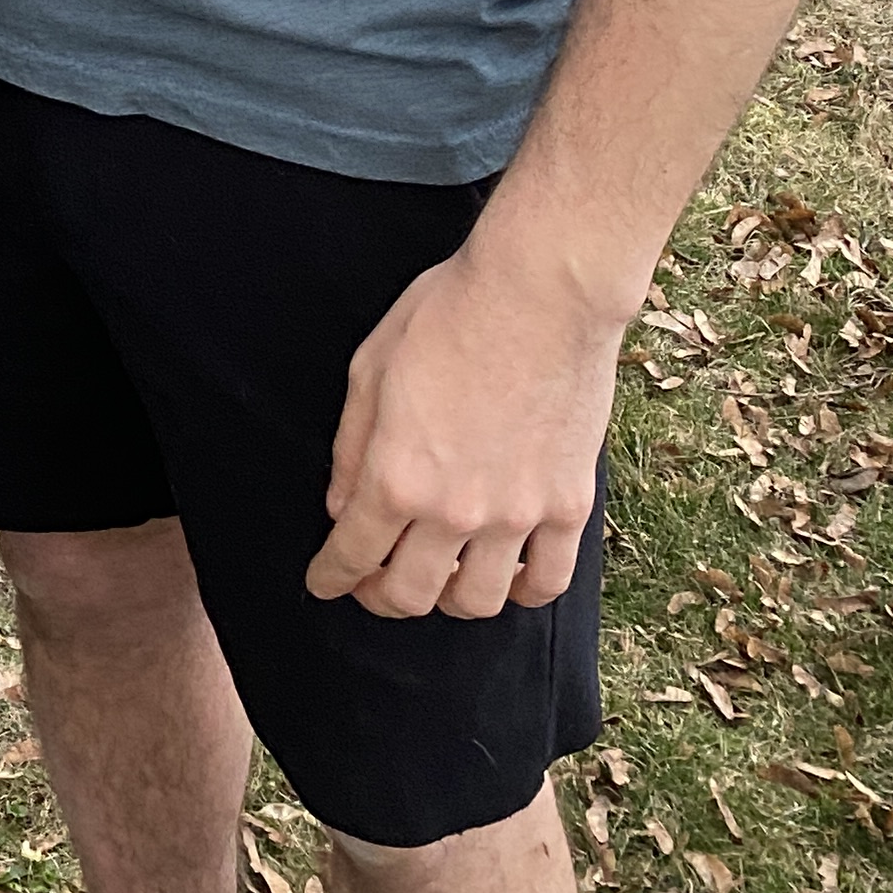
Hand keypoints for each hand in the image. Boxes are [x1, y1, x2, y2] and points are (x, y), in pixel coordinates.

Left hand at [304, 238, 622, 620]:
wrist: (541, 290)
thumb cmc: (449, 313)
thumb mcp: (371, 366)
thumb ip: (351, 446)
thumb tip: (342, 505)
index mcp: (396, 476)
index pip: (352, 556)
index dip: (331, 578)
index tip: (325, 582)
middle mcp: (453, 511)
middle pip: (410, 595)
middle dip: (381, 596)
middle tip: (376, 583)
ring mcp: (516, 515)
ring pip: (476, 601)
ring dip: (449, 599)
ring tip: (442, 578)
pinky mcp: (568, 505)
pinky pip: (547, 581)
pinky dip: (523, 591)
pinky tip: (509, 576)